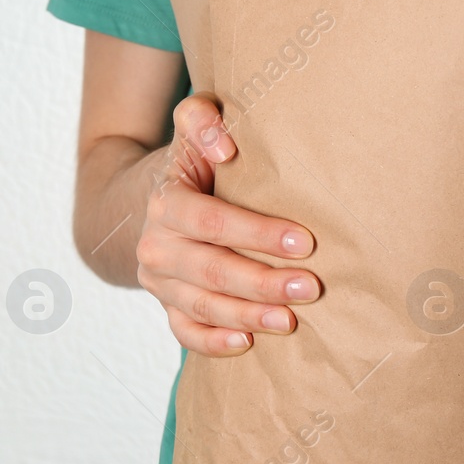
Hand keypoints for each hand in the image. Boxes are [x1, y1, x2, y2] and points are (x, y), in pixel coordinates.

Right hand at [136, 93, 320, 355]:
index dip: (257, 234)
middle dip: (263, 282)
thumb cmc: (193, 161)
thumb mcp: (192, 127)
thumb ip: (201, 119)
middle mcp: (156, 246)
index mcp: (165, 204)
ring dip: (248, 316)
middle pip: (211, 271)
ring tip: (291, 321)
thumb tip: (226, 148)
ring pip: (203, 306)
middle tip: (312, 287)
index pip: (212, 222)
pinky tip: (248, 344)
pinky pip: (185, 332)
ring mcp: (160, 282)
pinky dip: (213, 343)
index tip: (304, 241)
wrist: (152, 199)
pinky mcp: (167, 306)